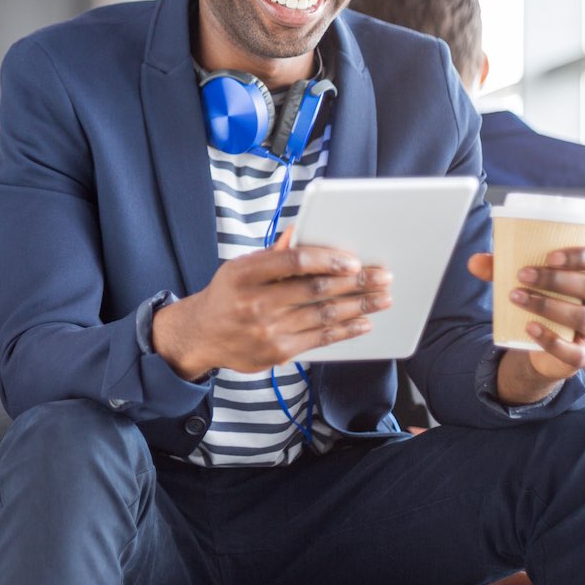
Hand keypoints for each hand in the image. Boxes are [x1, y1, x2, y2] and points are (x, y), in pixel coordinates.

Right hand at [153, 227, 392, 379]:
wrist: (201, 335)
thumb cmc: (227, 294)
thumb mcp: (240, 267)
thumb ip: (274, 253)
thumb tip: (300, 232)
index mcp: (244, 273)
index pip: (293, 262)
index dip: (326, 260)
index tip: (353, 260)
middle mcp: (255, 302)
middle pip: (315, 290)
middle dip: (355, 283)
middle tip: (383, 277)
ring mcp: (267, 330)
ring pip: (323, 315)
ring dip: (359, 306)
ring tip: (382, 298)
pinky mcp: (278, 352)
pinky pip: (319, 339)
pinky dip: (345, 330)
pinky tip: (363, 322)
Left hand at [468, 246, 584, 400]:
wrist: (540, 340)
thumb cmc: (542, 297)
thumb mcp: (525, 279)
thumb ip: (500, 268)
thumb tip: (474, 262)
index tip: (551, 255)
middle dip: (555, 279)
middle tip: (522, 275)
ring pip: (582, 316)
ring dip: (546, 304)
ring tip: (516, 296)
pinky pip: (574, 351)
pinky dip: (550, 339)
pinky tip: (529, 327)